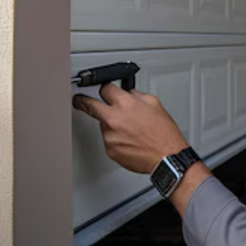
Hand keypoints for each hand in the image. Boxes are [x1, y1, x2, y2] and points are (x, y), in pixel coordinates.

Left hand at [73, 84, 188, 173]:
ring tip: (131, 131)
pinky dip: (116, 139)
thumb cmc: (163, 134)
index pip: (105, 89)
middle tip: (79, 101)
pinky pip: (109, 140)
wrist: (166, 156)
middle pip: (89, 106)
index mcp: (125, 104)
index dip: (105, 88)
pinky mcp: (110, 150)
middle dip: (83, 102)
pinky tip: (130, 140)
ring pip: (103, 125)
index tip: (102, 90)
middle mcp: (113, 119)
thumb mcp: (155, 104)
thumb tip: (130, 93)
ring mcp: (109, 135)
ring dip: (112, 125)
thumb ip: (138, 96)